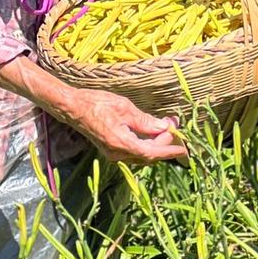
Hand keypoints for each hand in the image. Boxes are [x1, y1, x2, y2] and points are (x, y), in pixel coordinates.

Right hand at [65, 89, 185, 163]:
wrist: (73, 108)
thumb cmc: (98, 103)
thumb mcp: (125, 108)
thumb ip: (144, 120)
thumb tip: (163, 127)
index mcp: (121, 144)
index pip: (151, 152)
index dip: (169, 151)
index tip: (184, 149)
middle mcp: (117, 153)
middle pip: (148, 155)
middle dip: (164, 143)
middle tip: (175, 126)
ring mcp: (113, 153)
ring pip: (141, 154)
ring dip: (156, 143)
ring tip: (167, 127)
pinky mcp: (111, 149)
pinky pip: (134, 151)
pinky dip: (146, 143)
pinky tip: (152, 131)